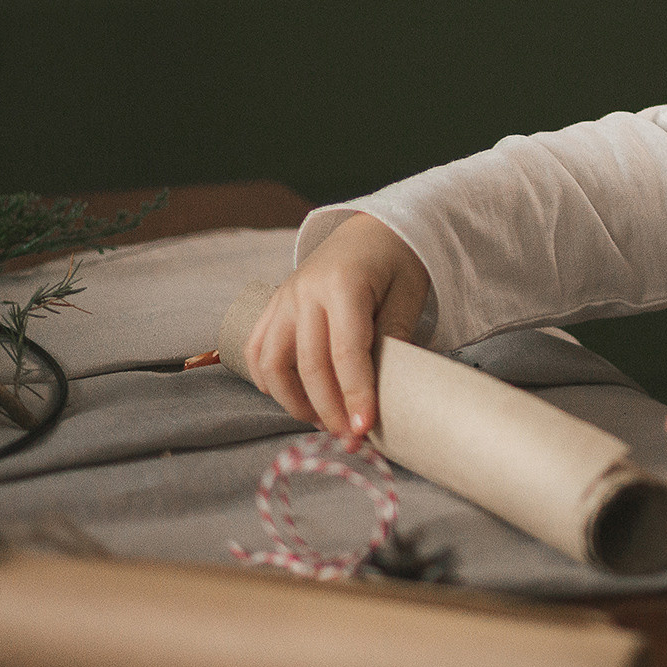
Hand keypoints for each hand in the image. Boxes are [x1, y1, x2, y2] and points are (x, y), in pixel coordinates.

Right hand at [243, 212, 429, 443]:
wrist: (371, 229)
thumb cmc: (396, 263)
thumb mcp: (408, 294)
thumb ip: (395, 337)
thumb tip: (386, 392)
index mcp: (344, 284)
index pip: (346, 351)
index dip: (355, 393)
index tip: (364, 428)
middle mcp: (305, 291)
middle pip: (309, 364)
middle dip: (329, 408)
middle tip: (349, 437)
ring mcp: (283, 298)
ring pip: (273, 362)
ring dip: (294, 400)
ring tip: (324, 421)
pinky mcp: (273, 305)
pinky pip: (258, 350)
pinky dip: (268, 380)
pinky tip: (293, 398)